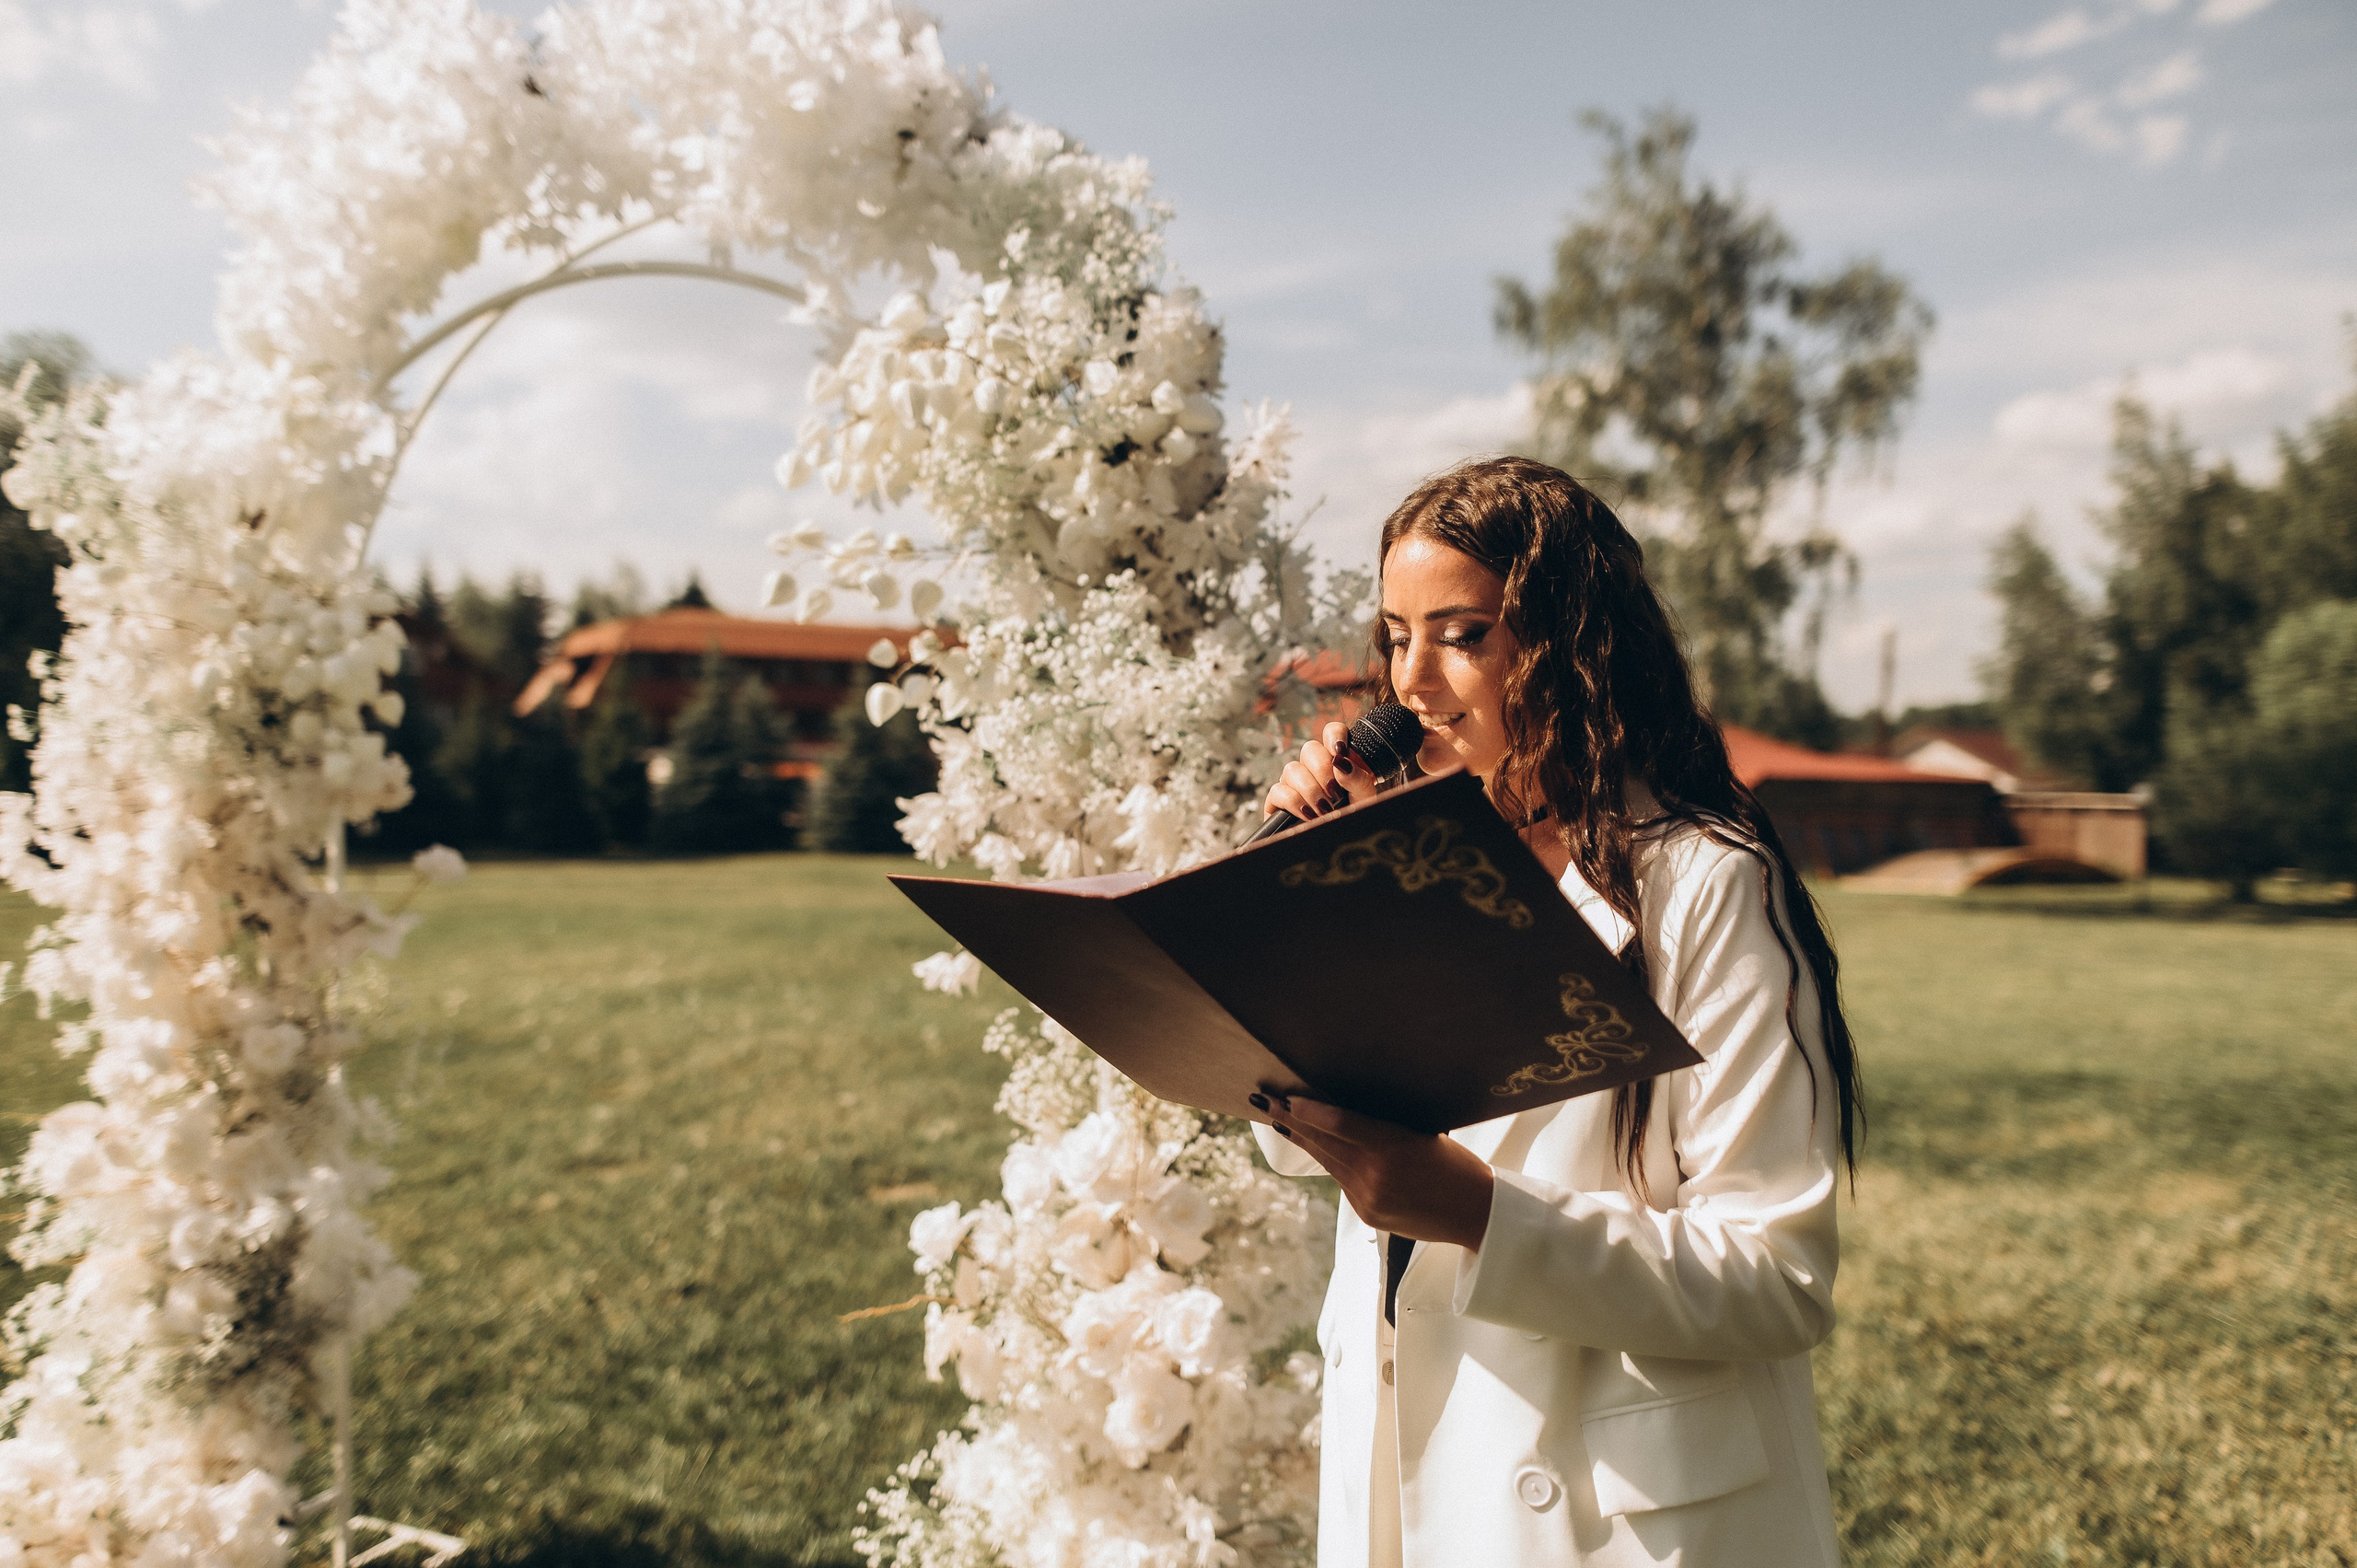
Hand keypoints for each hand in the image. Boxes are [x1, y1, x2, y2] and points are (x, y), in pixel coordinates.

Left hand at [1259, 1094, 1494, 1250]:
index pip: (1341, 1124)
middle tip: (1263, 1101)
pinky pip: (1342, 1181)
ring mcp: (1369, 1199)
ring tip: (1278, 1120)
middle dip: (1291, 1120)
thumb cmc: (1456, 1165)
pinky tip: (1313, 1147)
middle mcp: (1376, 1175)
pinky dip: (1329, 1162)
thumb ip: (1383, 1128)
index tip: (1287, 1097)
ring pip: (1328, 1162)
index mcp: (1395, 1148)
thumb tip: (1342, 1112)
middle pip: (1324, 1142)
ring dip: (1302, 1140)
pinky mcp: (1367, 1214)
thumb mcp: (1424, 1135)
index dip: (1310, 1110)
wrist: (1476, 1213)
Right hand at [1263, 720, 1381, 825]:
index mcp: (1336, 760)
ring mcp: (1293, 784)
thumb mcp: (1365, 799)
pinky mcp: (1277, 802)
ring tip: (1324, 810)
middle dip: (1322, 770)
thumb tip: (1340, 763)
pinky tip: (1308, 815)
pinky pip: (1277, 791)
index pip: (1331, 732)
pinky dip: (1294, 802)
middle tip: (1335, 793)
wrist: (1340, 847)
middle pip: (1309, 749)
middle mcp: (1313, 768)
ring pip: (1292, 769)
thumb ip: (1358, 778)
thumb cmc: (1354, 819)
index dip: (1334, 735)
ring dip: (1310, 790)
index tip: (1340, 752)